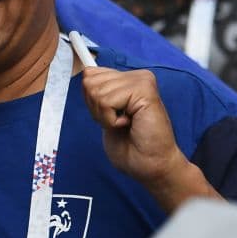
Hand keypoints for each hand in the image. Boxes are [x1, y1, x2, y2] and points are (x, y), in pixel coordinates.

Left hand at [82, 67, 216, 210]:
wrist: (150, 165)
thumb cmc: (131, 145)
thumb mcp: (104, 113)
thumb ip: (97, 91)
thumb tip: (86, 72)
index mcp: (128, 79)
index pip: (90, 74)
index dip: (92, 100)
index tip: (110, 114)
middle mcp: (137, 76)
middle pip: (89, 81)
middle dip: (97, 108)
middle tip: (119, 121)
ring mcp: (142, 81)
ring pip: (96, 92)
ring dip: (105, 116)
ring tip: (125, 124)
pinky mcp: (144, 91)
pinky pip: (106, 101)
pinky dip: (111, 119)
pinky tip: (129, 124)